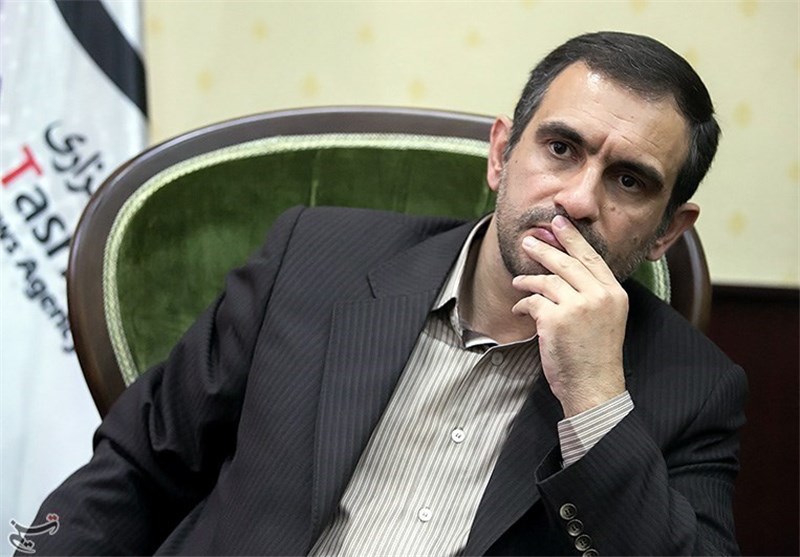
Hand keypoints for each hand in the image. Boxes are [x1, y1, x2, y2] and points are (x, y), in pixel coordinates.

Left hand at [511, 215, 627, 416]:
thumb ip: (593, 294)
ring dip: (528, 280)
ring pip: (546, 280)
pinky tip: (520, 310)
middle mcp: (599, 296)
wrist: (594, 387)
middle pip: (567, 262)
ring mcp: (578, 307)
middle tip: (529, 241)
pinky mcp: (556, 320)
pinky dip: (523, 305)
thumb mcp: (606, 319)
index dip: (573, 238)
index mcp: (614, 294)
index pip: (592, 258)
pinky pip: (533, 302)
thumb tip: (566, 271)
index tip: (560, 222)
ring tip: (518, 282)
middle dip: (545, 249)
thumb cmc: (596, 356)